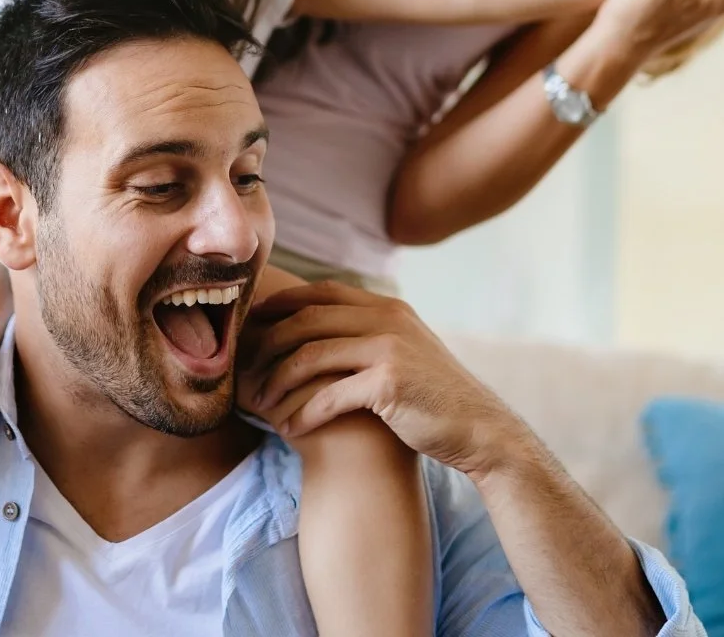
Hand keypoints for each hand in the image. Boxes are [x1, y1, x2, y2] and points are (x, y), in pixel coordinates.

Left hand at [241, 282, 531, 478]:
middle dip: (269, 345)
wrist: (479, 430)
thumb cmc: (433, 398)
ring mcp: (389, 348)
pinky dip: (303, 412)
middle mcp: (387, 318)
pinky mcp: (388, 382)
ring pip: (310, 356)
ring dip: (278, 382)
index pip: (321, 293)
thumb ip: (371, 335)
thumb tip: (323, 332)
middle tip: (244, 371)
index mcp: (388, 307)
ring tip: (260, 404)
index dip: (282, 304)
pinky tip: (289, 429)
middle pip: (307, 320)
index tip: (252, 326)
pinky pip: (328, 395)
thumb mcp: (405, 352)